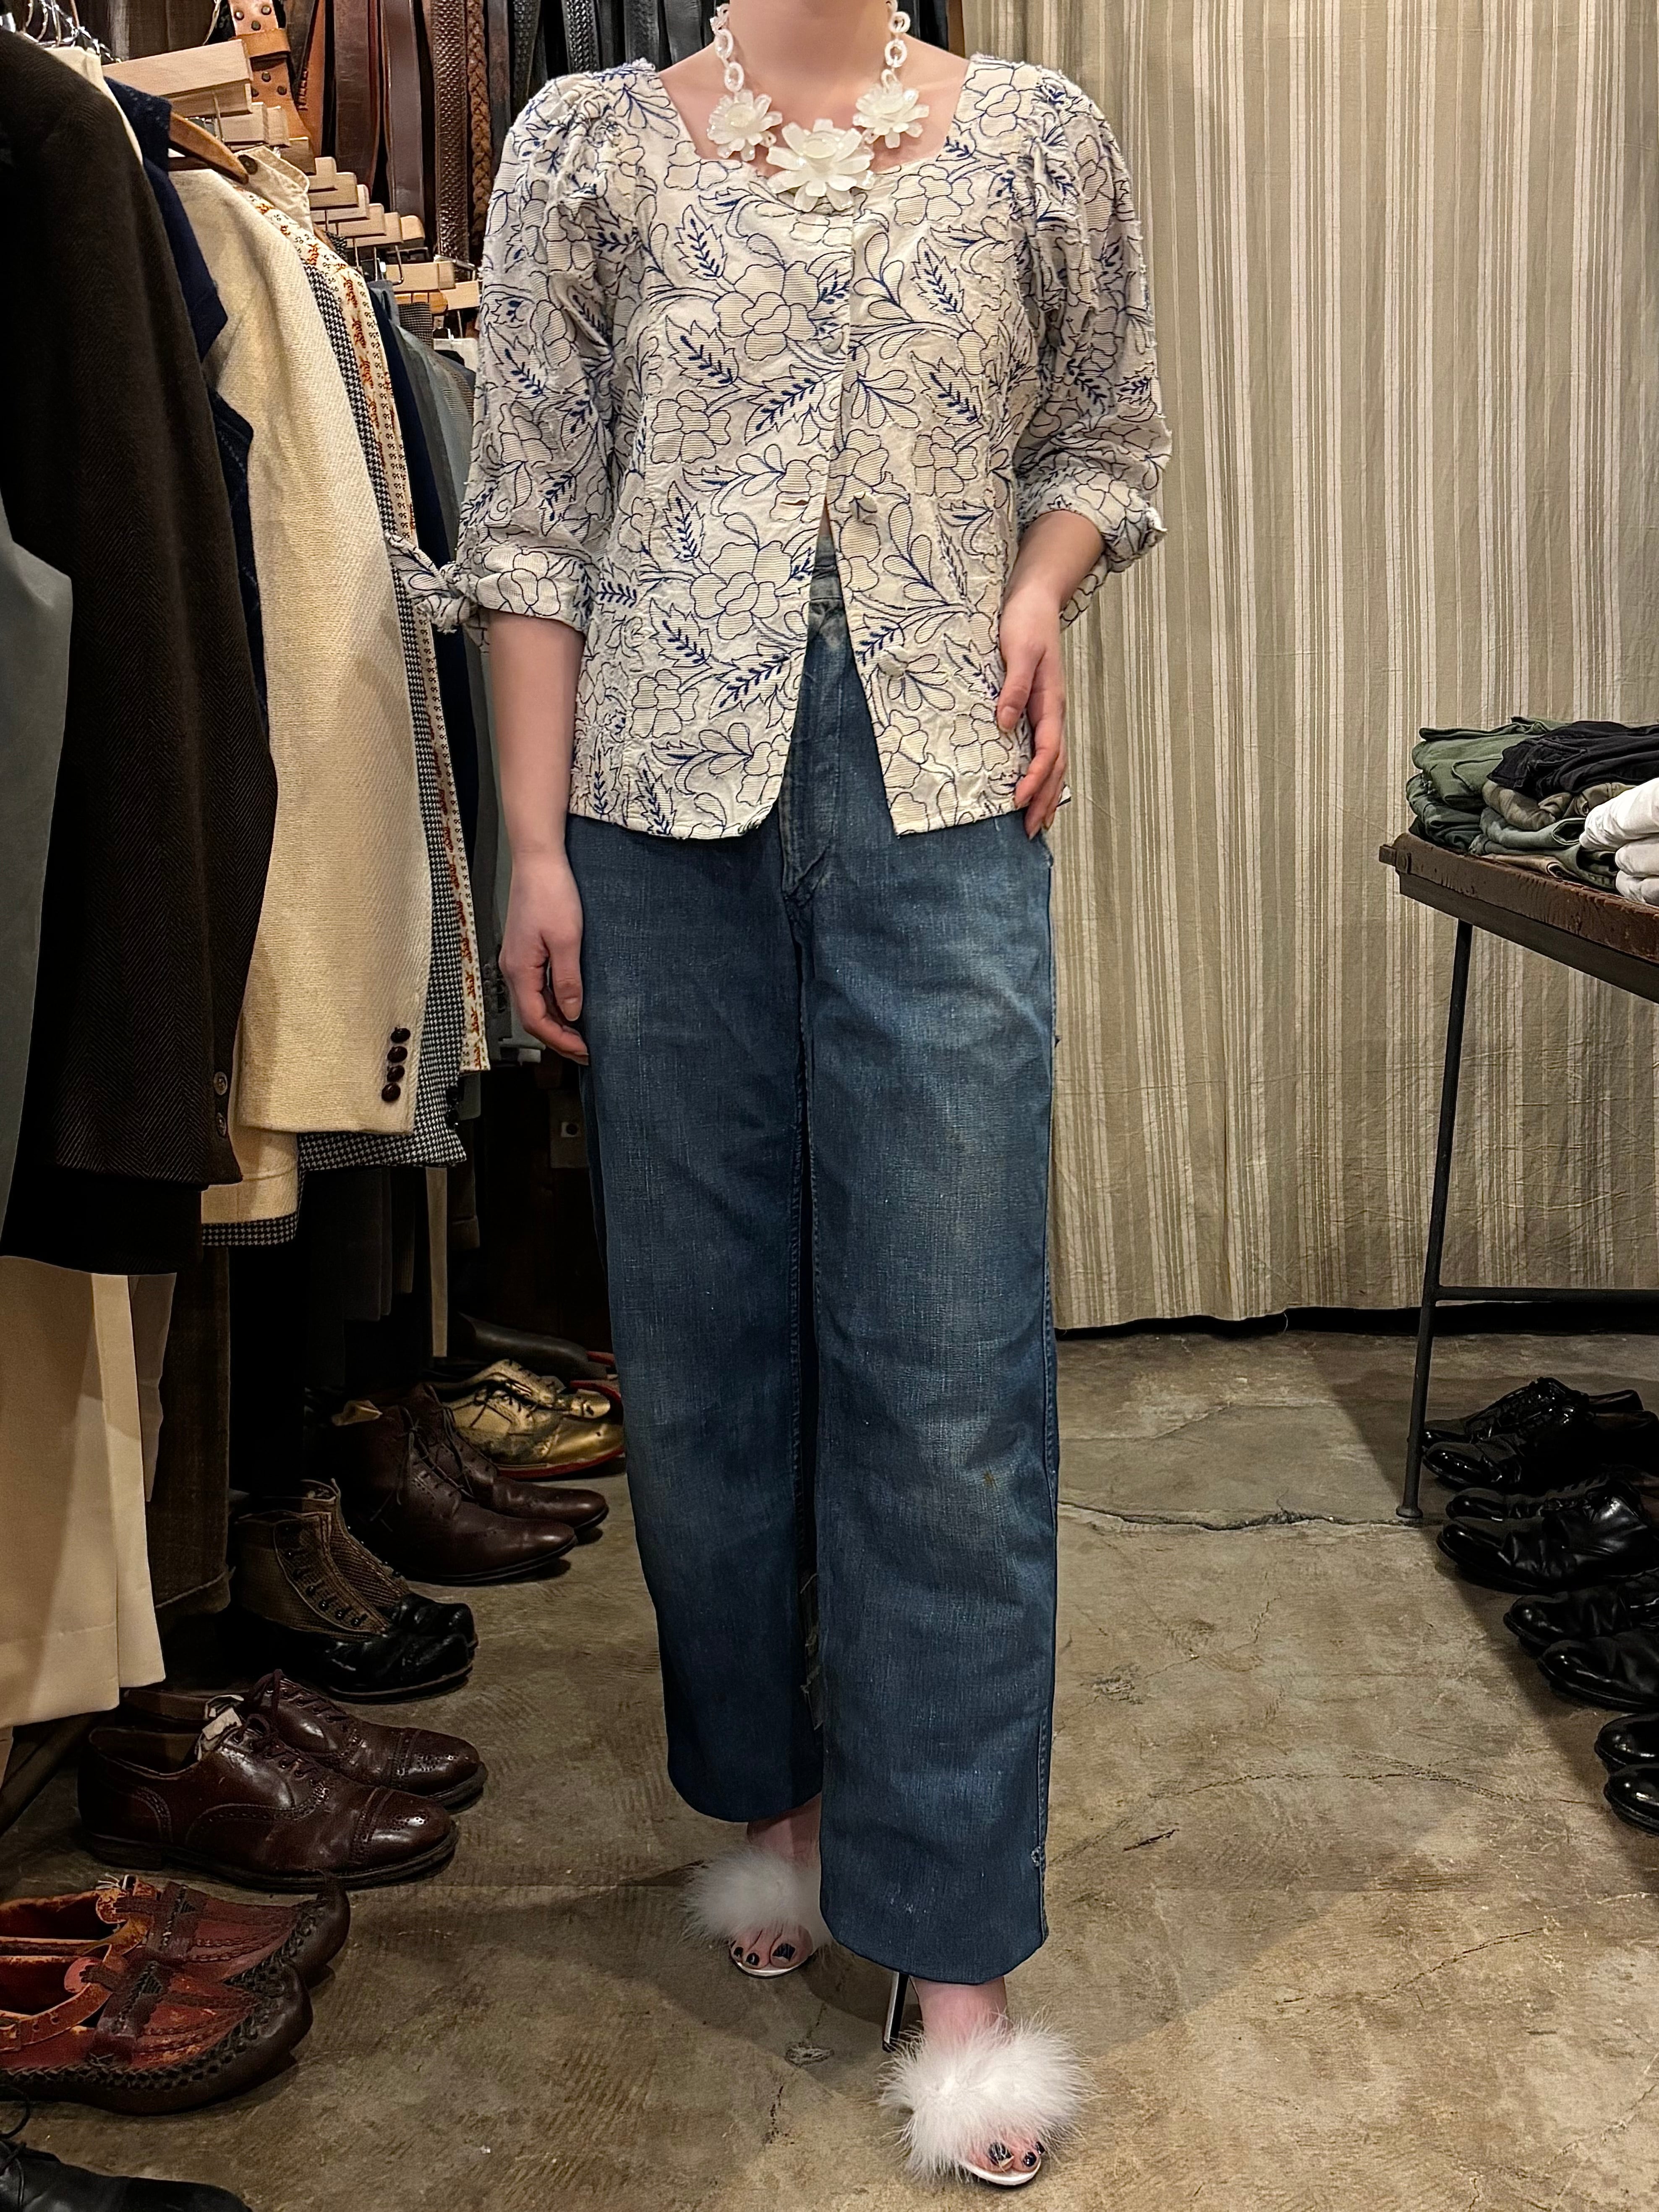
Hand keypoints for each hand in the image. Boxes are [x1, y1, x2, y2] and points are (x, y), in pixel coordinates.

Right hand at [500, 852, 588, 1062]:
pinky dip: (552, 1003)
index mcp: (520, 970)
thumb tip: (572, 1013)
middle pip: (532, 1016)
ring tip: (579, 1035)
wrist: (538, 860)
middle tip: (584, 1051)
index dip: (560, 1040)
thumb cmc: (550, 892)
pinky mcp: (524, 950)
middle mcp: (513, 968)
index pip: (536, 1020)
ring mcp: (517, 959)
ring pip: (534, 1002)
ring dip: (556, 1022)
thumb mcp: (566, 940)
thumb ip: (567, 980)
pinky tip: (569, 1005)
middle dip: (558, 1037)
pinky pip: (535, 987)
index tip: (583, 1051)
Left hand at [997, 587, 1067, 836]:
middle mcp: (1053, 713)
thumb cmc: (1026, 622)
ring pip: (1054, 762)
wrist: (1035, 601)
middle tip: (1033, 831)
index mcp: (1050, 702)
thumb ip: (1013, 687)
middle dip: (1045, 800)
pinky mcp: (1038, 709)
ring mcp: (1048, 713)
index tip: (1017, 801)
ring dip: (1046, 793)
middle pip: (1056, 766)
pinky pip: (1045, 750)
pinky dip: (1042, 775)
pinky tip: (1032, 788)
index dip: (1035, 778)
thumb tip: (1005, 724)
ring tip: (1037, 822)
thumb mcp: (1018, 650)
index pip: (1048, 750)